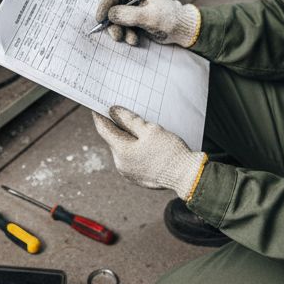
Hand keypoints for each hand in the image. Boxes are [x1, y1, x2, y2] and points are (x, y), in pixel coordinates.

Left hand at [92, 106, 206, 199]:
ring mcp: (128, 173)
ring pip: (123, 149)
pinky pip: (131, 159)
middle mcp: (120, 164)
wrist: (186, 176)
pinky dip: (134, 149)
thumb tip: (113, 111)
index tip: (97, 105)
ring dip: (128, 138)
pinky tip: (146, 143)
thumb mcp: (150, 130)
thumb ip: (129, 120)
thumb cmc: (170, 152)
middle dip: (117, 126)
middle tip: (123, 112)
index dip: (99, 115)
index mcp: (121, 151)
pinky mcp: (137, 178)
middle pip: (114, 139)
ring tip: (140, 128)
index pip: (103, 129)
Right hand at [94, 0, 200, 46]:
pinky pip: (124, 28)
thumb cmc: (169, 19)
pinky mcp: (137, 21)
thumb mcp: (148, 16)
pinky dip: (127, 35)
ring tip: (131, 40)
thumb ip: (128, 15)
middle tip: (116, 35)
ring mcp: (135, 10)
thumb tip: (110, 15)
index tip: (100, 18)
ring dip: (121, 32)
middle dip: (113, 23)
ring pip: (117, 20)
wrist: (182, 30)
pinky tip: (135, 40)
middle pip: (113, 8)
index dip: (104, 5)